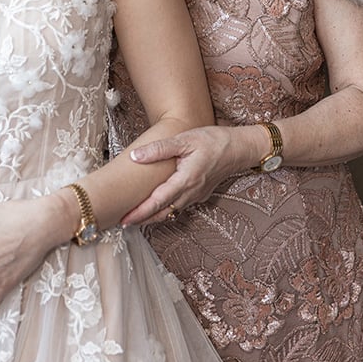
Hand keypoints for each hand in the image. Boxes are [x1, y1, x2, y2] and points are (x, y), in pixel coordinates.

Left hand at [122, 125, 244, 224]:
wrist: (239, 148)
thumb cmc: (213, 141)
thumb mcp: (185, 139)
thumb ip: (159, 149)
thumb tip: (135, 156)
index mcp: (185, 180)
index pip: (158, 202)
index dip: (140, 212)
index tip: (124, 219)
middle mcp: (191, 193)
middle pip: (163, 212)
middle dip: (143, 219)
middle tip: (123, 222)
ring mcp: (197, 196)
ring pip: (172, 211)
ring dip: (154, 216)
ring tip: (136, 216)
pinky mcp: (201, 194)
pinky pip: (181, 206)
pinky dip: (167, 209)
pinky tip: (159, 205)